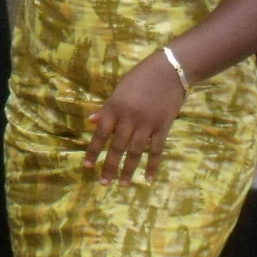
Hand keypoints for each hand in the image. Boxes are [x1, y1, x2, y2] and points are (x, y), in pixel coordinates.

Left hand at [85, 51, 187, 184]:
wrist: (169, 72)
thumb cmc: (140, 78)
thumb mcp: (118, 90)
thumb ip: (106, 108)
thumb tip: (91, 121)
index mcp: (114, 107)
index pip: (101, 134)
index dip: (93, 151)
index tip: (87, 166)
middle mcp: (129, 118)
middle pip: (117, 147)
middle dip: (109, 166)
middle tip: (103, 183)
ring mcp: (147, 124)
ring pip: (135, 152)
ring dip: (128, 170)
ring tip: (122, 184)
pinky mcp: (163, 128)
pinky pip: (156, 151)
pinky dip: (152, 166)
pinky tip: (147, 178)